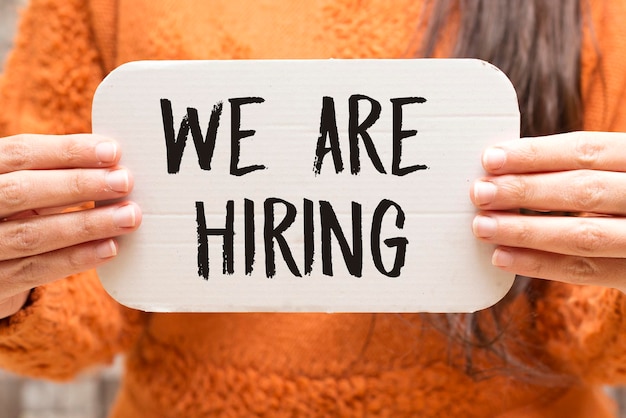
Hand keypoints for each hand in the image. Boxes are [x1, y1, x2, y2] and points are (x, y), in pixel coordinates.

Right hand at [0, 134, 140, 317]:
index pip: (21, 153)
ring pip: (32, 234)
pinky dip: (76, 257)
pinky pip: (36, 270)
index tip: (113, 151)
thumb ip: (57, 174)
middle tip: (124, 182)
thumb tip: (115, 166)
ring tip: (128, 216)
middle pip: (22, 191)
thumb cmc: (16, 211)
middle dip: (78, 185)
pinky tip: (110, 247)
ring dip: (87, 225)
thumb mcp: (24, 185)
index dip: (67, 150)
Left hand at [471, 131, 625, 291]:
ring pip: (583, 234)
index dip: (536, 153)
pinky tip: (503, 258)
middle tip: (479, 192)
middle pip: (582, 190)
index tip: (491, 158)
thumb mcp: (622, 171)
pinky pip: (585, 271)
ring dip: (525, 231)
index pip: (587, 150)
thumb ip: (591, 166)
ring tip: (483, 226)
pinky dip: (540, 265)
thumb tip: (509, 164)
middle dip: (524, 191)